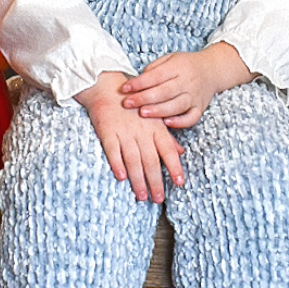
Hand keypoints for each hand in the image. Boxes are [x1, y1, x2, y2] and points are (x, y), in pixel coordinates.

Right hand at [76, 72, 185, 201]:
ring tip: (141, 196)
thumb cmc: (134, 106)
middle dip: (155, 181)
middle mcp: (142, 132)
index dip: (174, 166)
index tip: (179, 182)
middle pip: (150, 160)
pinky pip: (112, 150)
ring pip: (133, 160)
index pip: (168, 150)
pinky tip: (121, 177)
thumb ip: (167, 137)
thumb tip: (180, 152)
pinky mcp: (107, 132)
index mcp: (155, 128)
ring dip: (138, 179)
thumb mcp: (154, 118)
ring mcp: (124, 132)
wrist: (108, 89)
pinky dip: (116, 163)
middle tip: (158, 198)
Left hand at [120, 43, 255, 128]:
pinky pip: (191, 118)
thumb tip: (137, 82)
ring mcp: (195, 96)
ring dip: (158, 111)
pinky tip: (166, 123)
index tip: (124, 88)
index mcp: (178, 67)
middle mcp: (188, 82)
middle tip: (128, 103)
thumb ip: (154, 69)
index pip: (156, 75)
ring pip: (177, 106)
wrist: (212, 70)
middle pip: (165, 91)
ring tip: (142, 113)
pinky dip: (180, 122)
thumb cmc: (186, 65)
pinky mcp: (200, 108)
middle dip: (144, 98)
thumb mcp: (170, 58)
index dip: (139, 83)